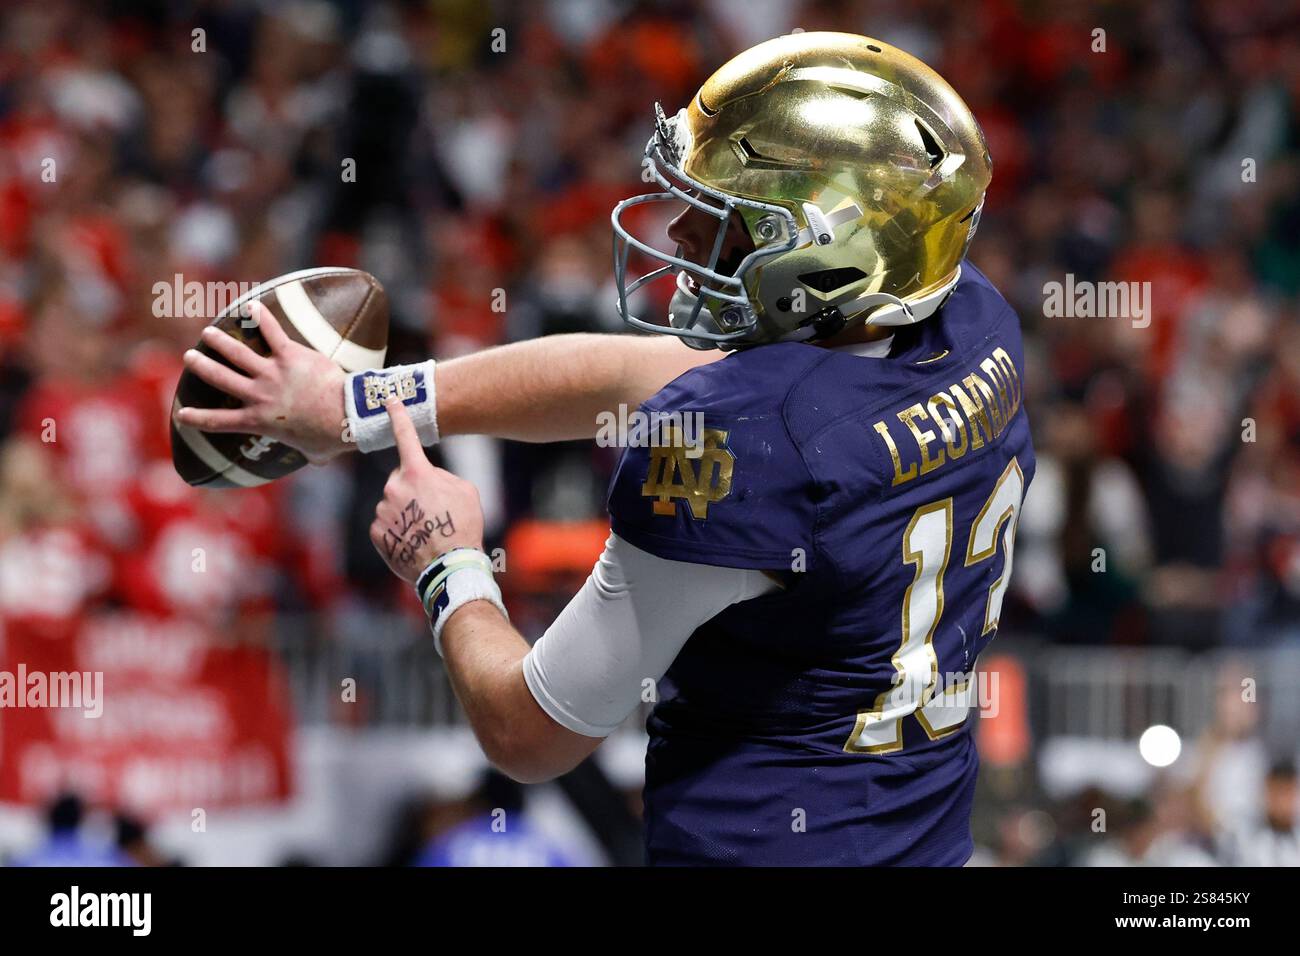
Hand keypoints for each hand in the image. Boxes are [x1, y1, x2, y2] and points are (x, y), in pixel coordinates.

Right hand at [174, 302, 347, 464]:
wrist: (346, 416)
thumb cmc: (331, 437)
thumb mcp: (312, 452)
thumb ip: (309, 453)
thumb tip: (318, 459)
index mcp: (258, 421)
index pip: (218, 421)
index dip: (197, 418)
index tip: (182, 413)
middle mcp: (258, 396)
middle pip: (220, 378)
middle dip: (202, 366)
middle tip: (190, 357)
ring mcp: (272, 373)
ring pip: (237, 353)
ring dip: (220, 341)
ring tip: (208, 333)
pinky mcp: (290, 356)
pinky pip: (272, 332)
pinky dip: (261, 317)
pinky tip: (251, 305)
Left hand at [370, 396, 483, 584]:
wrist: (450, 566)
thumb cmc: (463, 526)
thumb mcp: (466, 491)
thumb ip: (441, 477)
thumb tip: (427, 478)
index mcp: (417, 472)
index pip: (406, 436)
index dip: (398, 415)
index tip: (390, 399)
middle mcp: (395, 487)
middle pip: (399, 479)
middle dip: (412, 488)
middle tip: (433, 509)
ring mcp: (383, 511)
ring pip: (392, 503)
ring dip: (405, 511)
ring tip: (426, 530)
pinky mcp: (377, 532)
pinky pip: (386, 525)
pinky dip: (398, 531)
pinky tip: (414, 541)